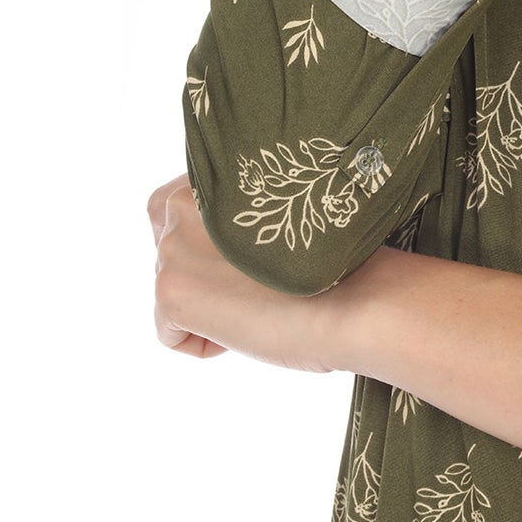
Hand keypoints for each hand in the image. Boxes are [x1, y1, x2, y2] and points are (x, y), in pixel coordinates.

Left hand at [148, 173, 337, 373]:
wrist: (354, 297)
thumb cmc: (338, 260)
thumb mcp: (286, 212)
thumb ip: (245, 212)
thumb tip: (220, 244)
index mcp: (213, 179)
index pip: (172, 203)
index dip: (201, 234)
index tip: (238, 254)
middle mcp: (181, 208)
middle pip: (168, 249)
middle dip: (200, 271)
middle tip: (250, 285)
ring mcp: (172, 251)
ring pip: (173, 290)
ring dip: (207, 305)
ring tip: (258, 306)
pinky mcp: (170, 294)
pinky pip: (171, 333)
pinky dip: (205, 343)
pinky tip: (247, 329)